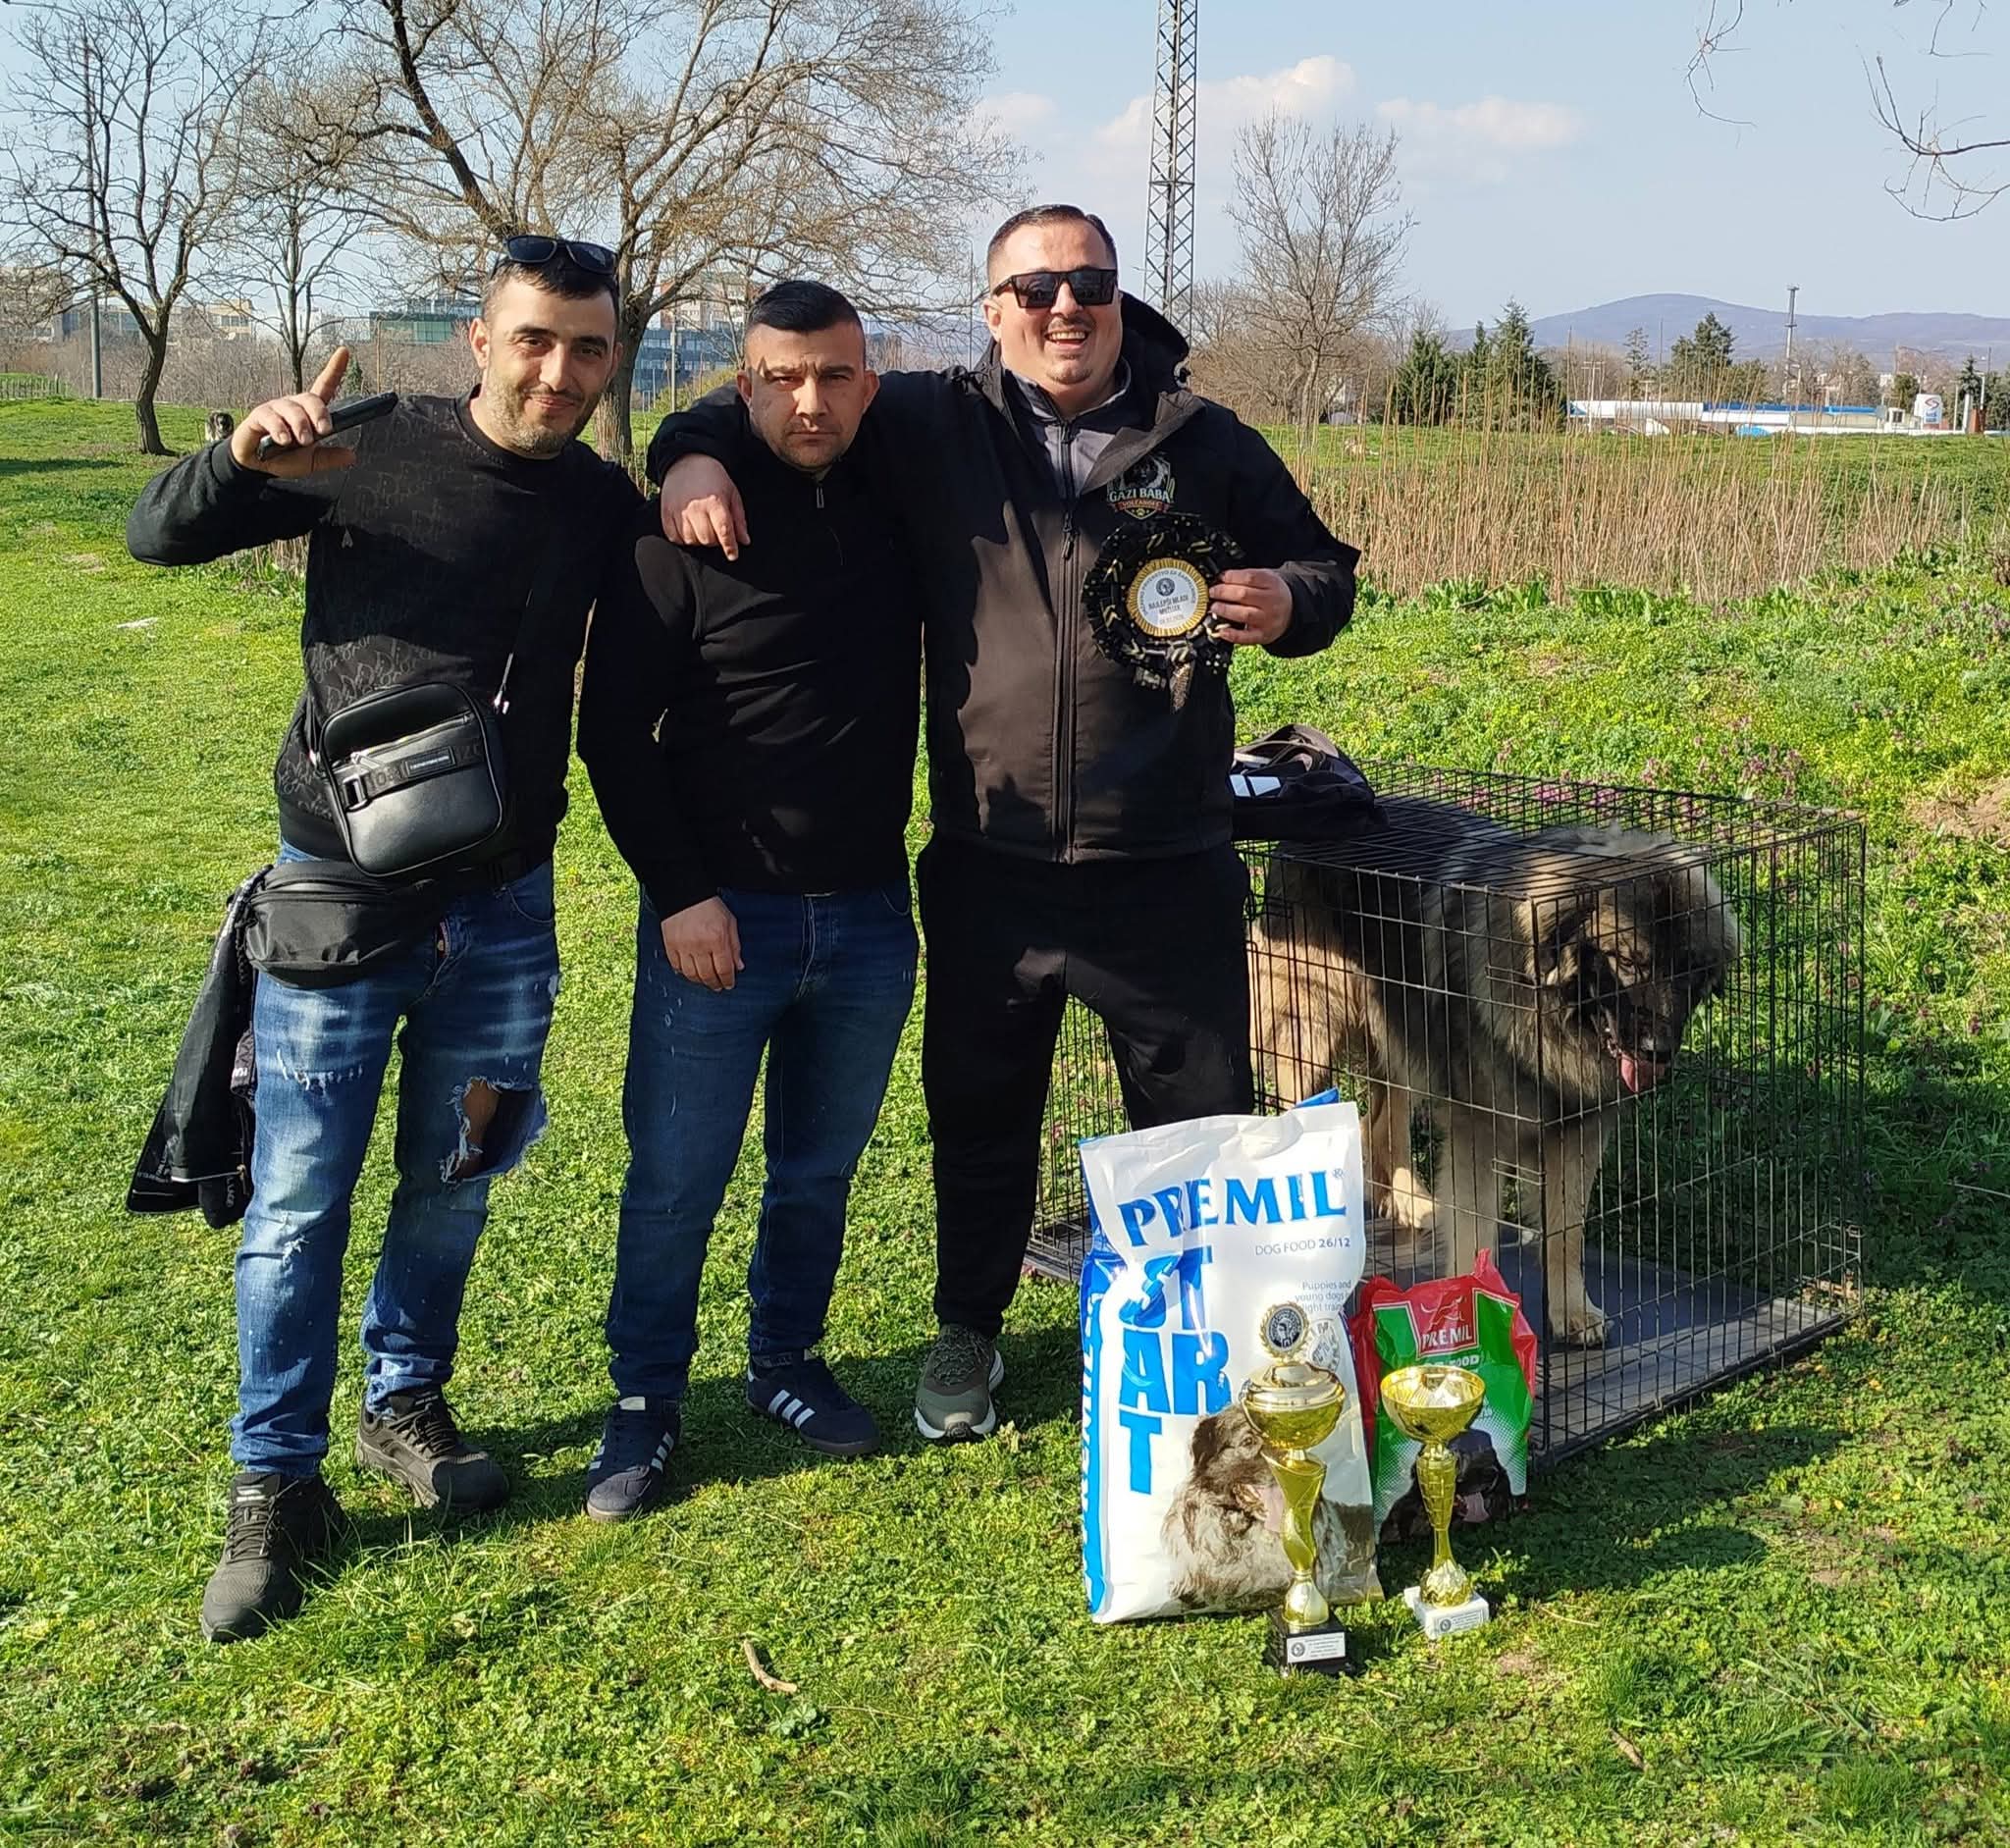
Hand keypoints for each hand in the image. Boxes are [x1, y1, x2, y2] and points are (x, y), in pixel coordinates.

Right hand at [229, 347, 357, 477]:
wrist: (257, 465)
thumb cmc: (283, 457)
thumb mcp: (311, 461)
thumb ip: (329, 458)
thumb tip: (351, 456)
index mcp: (309, 413)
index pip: (324, 386)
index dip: (334, 369)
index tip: (344, 352)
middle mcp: (293, 406)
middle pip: (310, 398)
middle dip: (319, 413)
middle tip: (324, 430)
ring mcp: (276, 409)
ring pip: (292, 408)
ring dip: (300, 424)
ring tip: (303, 441)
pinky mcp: (259, 416)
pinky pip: (271, 417)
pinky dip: (280, 429)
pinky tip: (284, 440)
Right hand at [659, 455, 749, 558]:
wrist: (687, 461)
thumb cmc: (713, 478)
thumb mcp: (732, 493)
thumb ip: (739, 519)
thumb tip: (744, 541)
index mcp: (715, 502)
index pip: (724, 532)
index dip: (730, 547)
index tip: (733, 554)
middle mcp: (695, 508)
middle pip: (707, 540)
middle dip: (714, 539)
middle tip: (714, 528)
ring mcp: (678, 511)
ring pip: (691, 541)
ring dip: (698, 538)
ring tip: (701, 526)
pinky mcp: (665, 512)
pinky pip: (674, 537)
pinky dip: (682, 537)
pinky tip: (688, 527)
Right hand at [661, 896, 742, 991]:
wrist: (685, 893)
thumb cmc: (710, 907)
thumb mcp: (729, 922)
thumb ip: (735, 946)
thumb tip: (739, 966)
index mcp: (717, 939)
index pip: (724, 968)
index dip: (728, 980)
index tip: (729, 984)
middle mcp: (700, 945)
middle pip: (708, 975)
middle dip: (715, 984)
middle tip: (718, 987)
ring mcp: (683, 947)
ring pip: (692, 974)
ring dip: (700, 981)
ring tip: (705, 982)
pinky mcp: (670, 945)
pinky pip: (677, 966)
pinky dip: (684, 973)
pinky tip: (690, 973)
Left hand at [1209, 568, 1293, 645]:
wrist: (1292, 611)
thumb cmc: (1273, 593)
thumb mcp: (1266, 578)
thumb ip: (1247, 577)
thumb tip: (1222, 580)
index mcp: (1272, 583)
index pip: (1250, 577)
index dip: (1232, 577)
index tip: (1221, 578)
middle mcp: (1271, 602)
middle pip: (1244, 595)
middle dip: (1224, 593)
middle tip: (1212, 592)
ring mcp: (1267, 620)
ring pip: (1244, 614)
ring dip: (1225, 610)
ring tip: (1215, 607)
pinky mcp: (1263, 635)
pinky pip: (1247, 637)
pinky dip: (1232, 635)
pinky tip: (1222, 631)